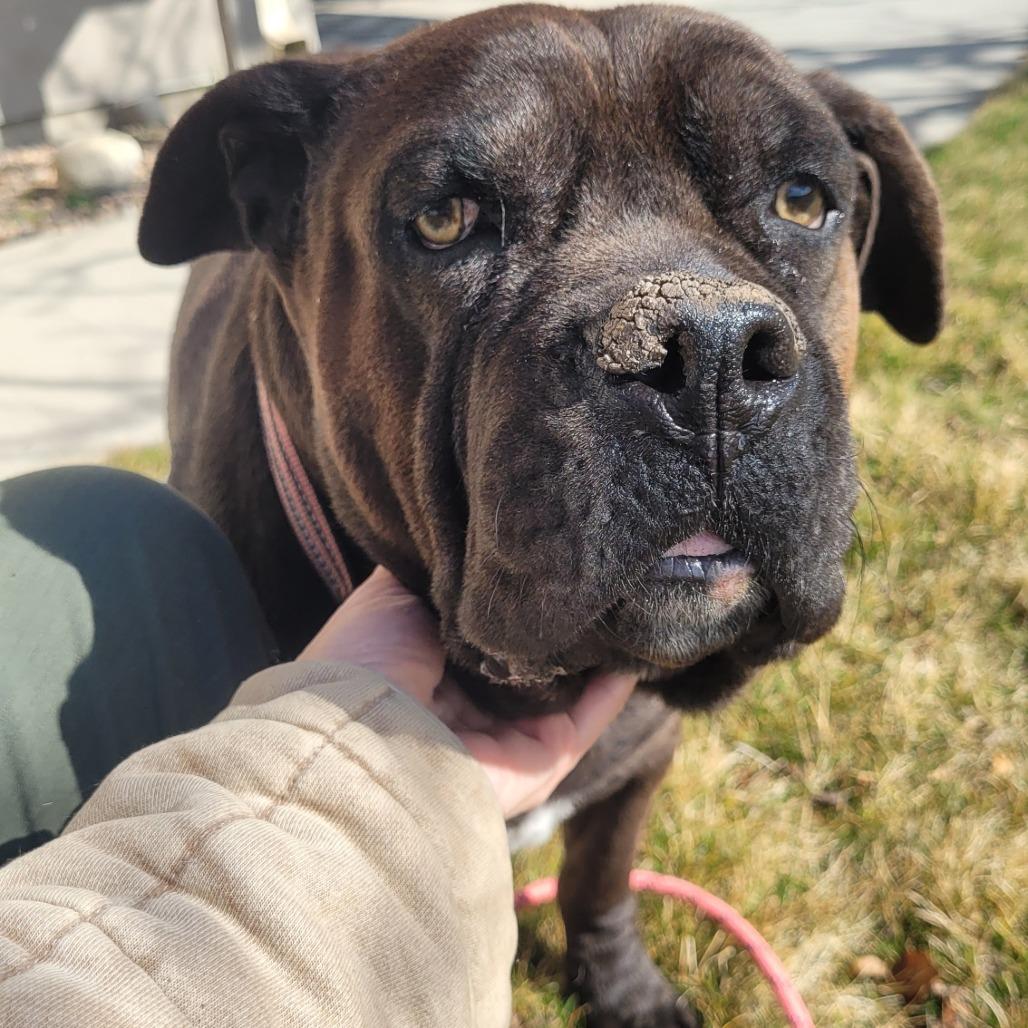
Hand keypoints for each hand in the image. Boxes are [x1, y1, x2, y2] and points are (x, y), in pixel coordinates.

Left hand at [298, 567, 635, 818]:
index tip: (545, 555)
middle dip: (558, 622)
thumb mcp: (391, 593)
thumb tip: (467, 531)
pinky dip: (614, 685)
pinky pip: (588, 719)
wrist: (358, 737)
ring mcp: (507, 738)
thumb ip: (437, 569)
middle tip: (595, 572)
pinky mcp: (540, 763)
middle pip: (529, 661)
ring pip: (565, 689)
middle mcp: (469, 706)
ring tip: (625, 597)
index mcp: (430, 667)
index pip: (484, 628)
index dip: (512, 596)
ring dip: (594, 650)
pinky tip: (636, 638)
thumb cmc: (364, 660)